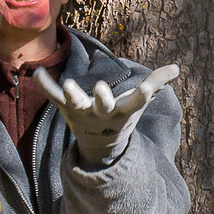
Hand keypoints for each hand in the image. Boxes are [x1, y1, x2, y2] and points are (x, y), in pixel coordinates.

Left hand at [35, 61, 179, 166]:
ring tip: (67, 84)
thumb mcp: (138, 103)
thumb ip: (156, 84)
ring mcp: (82, 112)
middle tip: (101, 88)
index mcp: (123, 111)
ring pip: (76, 104)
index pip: (136, 101)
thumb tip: (177, 68)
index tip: (147, 85)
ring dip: (71, 95)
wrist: (100, 145)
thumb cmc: (122, 117)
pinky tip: (37, 72)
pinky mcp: (66, 109)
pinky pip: (53, 97)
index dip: (143, 93)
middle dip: (102, 98)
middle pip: (103, 106)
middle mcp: (103, 113)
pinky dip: (45, 86)